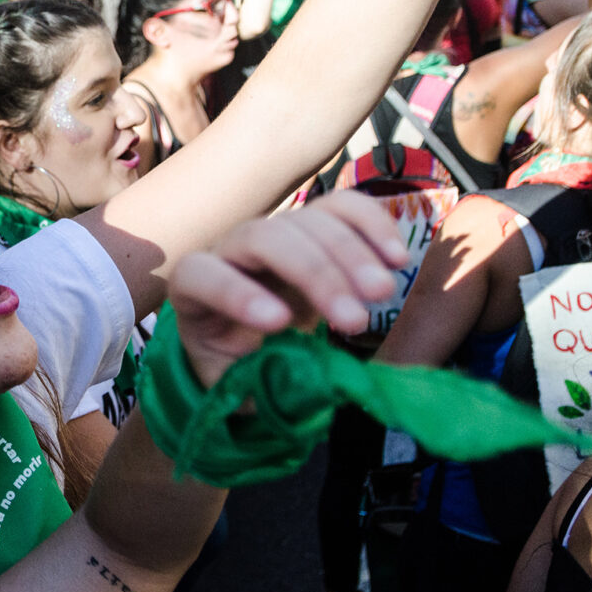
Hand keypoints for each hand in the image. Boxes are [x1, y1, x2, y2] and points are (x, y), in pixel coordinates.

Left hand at [168, 192, 409, 388]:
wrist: (251, 343)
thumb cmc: (235, 365)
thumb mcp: (233, 383)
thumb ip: (254, 382)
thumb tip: (300, 379)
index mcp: (193, 287)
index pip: (204, 275)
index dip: (237, 293)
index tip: (279, 323)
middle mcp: (229, 250)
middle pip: (265, 239)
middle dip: (314, 274)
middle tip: (354, 320)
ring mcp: (273, 232)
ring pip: (308, 220)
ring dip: (352, 254)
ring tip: (383, 295)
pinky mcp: (311, 226)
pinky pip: (341, 207)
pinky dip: (373, 225)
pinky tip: (398, 260)